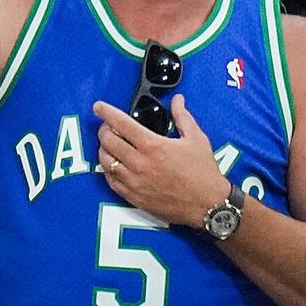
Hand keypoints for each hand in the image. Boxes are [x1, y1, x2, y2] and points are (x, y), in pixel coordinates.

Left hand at [89, 94, 231, 229]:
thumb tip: (177, 100)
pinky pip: (110, 180)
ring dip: (103, 149)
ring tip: (110, 144)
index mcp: (153, 146)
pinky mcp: (132, 196)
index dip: (107, 112)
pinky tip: (114, 164)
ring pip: (105, 161)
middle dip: (104, 129)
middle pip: (108, 141)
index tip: (98, 107)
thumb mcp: (196, 139)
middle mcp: (139, 163)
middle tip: (107, 126)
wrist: (207, 204)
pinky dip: (108, 169)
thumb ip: (182, 117)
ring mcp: (133, 181)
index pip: (121, 124)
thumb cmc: (203, 172)